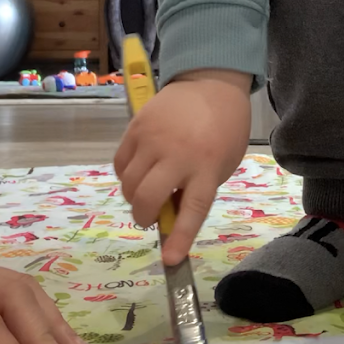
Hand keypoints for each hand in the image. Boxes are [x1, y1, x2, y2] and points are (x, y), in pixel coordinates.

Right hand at [115, 70, 251, 265]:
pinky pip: (120, 165)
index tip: (170, 260)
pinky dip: (126, 176)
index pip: (192, 209)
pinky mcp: (134, 127)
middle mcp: (178, 154)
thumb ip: (196, 188)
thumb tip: (167, 215)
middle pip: (148, 198)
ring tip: (150, 187)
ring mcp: (152, 139)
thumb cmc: (224, 129)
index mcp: (207, 166)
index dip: (180, 237)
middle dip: (145, 217)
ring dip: (135, 197)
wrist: (210, 83)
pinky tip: (140, 170)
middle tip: (152, 217)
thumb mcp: (221, 163)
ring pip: (128, 184)